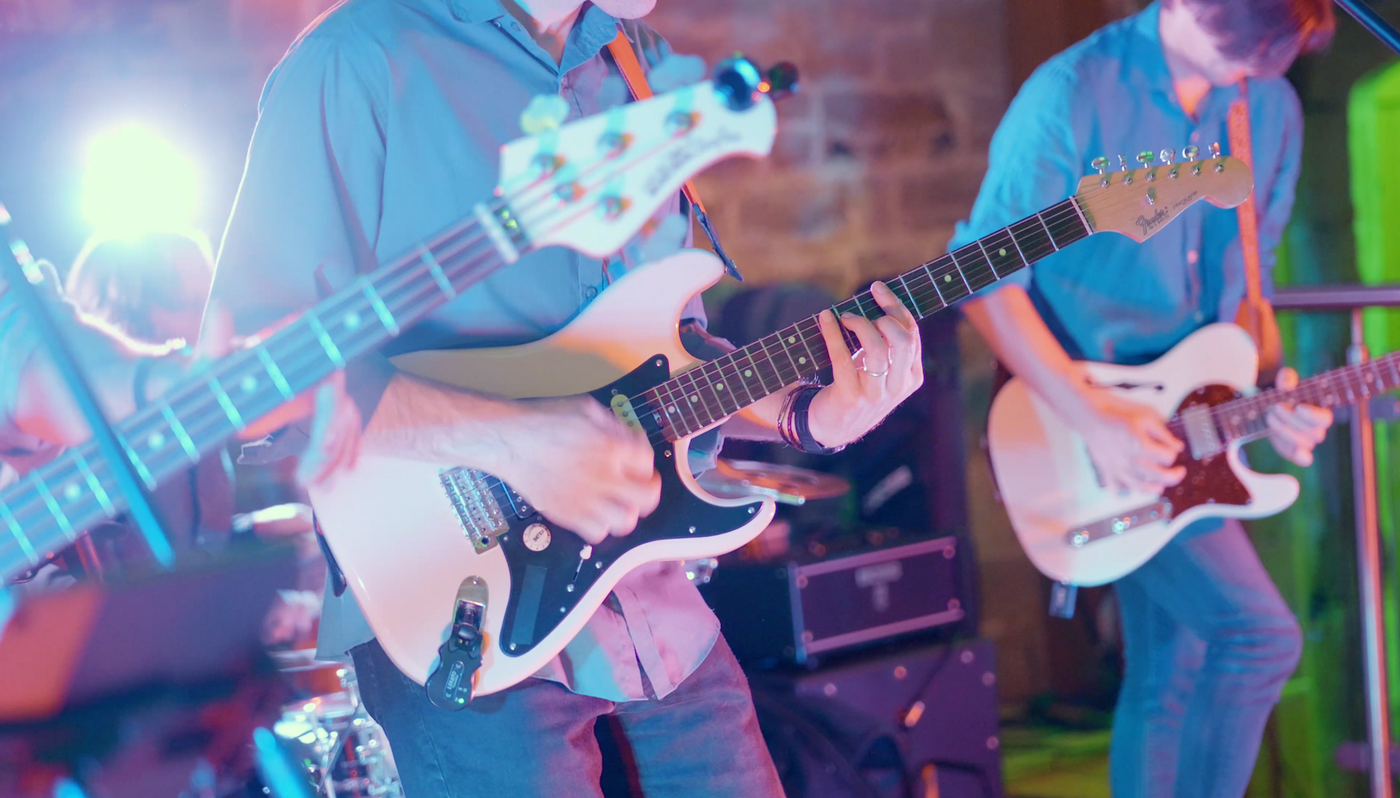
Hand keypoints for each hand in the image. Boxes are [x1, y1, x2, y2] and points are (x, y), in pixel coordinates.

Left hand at [197, 302, 362, 487]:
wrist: (215, 384)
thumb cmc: (213, 374)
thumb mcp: (209, 363)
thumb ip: (214, 342)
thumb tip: (219, 308)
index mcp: (295, 356)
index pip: (327, 381)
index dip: (330, 413)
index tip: (324, 441)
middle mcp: (316, 369)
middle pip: (341, 407)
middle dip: (329, 446)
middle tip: (307, 478)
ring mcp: (321, 389)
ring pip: (347, 422)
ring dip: (337, 456)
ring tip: (320, 487)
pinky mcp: (322, 408)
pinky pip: (345, 429)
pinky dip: (346, 452)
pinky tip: (343, 475)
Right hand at [492, 396, 660, 544]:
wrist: (509, 440)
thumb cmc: (542, 421)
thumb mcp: (586, 408)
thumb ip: (614, 425)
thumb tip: (630, 440)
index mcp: (611, 447)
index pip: (647, 462)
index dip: (644, 461)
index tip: (637, 461)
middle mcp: (603, 476)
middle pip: (647, 497)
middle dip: (648, 491)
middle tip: (641, 486)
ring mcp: (585, 499)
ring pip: (625, 521)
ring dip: (627, 511)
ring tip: (619, 503)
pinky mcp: (566, 515)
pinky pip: (596, 533)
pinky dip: (601, 526)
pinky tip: (595, 513)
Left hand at [806, 281, 924, 448]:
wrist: (833, 425)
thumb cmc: (857, 385)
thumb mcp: (881, 367)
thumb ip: (886, 342)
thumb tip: (877, 297)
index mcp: (911, 377)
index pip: (912, 334)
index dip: (896, 306)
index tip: (877, 288)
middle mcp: (898, 387)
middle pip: (901, 340)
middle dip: (882, 314)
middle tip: (860, 308)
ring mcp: (876, 395)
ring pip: (877, 349)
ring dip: (859, 325)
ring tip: (844, 317)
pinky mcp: (850, 397)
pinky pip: (843, 359)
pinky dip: (833, 333)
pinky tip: (824, 318)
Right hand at [1066, 384, 1184, 493]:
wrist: (1091, 419)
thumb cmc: (1117, 417)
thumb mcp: (1145, 417)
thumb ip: (1164, 433)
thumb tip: (1178, 447)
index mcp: (1141, 446)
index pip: (1168, 457)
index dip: (1173, 452)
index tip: (1171, 448)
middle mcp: (1131, 461)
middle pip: (1161, 477)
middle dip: (1175, 474)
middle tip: (1180, 470)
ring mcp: (1119, 470)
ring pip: (1143, 488)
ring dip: (1156, 487)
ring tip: (1161, 483)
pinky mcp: (1109, 473)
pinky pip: (1119, 492)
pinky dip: (1128, 492)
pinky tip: (1133, 485)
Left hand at [1266, 367, 1331, 465]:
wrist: (1271, 407)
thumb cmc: (1283, 393)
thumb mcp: (1284, 382)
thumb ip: (1287, 379)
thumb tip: (1287, 383)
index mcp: (1320, 414)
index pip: (1324, 419)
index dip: (1313, 415)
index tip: (1298, 407)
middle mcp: (1317, 430)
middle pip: (1312, 432)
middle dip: (1291, 420)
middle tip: (1275, 407)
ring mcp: (1306, 442)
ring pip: (1302, 443)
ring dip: (1284, 430)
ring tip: (1269, 416)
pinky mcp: (1294, 450)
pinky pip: (1304, 459)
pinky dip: (1302, 457)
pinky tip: (1298, 452)